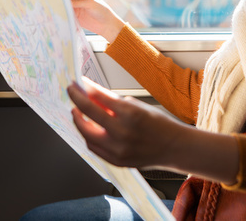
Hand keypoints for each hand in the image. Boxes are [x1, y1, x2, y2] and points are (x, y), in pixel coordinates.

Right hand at [61, 0, 124, 42]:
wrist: (106, 25)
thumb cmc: (102, 11)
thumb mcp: (90, 3)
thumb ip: (77, 2)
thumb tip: (64, 1)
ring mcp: (75, 5)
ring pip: (63, 1)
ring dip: (56, 0)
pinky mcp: (73, 14)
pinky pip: (64, 10)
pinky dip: (59, 10)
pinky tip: (52, 9)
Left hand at [67, 77, 189, 169]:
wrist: (174, 147)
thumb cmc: (159, 124)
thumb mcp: (138, 106)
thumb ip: (114, 103)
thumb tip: (92, 96)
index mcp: (130, 114)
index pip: (99, 97)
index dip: (85, 88)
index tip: (78, 83)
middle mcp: (122, 132)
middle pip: (88, 114)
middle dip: (76, 100)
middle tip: (72, 92)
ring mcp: (118, 149)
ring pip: (86, 134)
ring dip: (79, 121)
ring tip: (77, 112)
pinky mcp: (116, 161)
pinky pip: (94, 148)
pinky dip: (88, 136)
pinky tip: (88, 128)